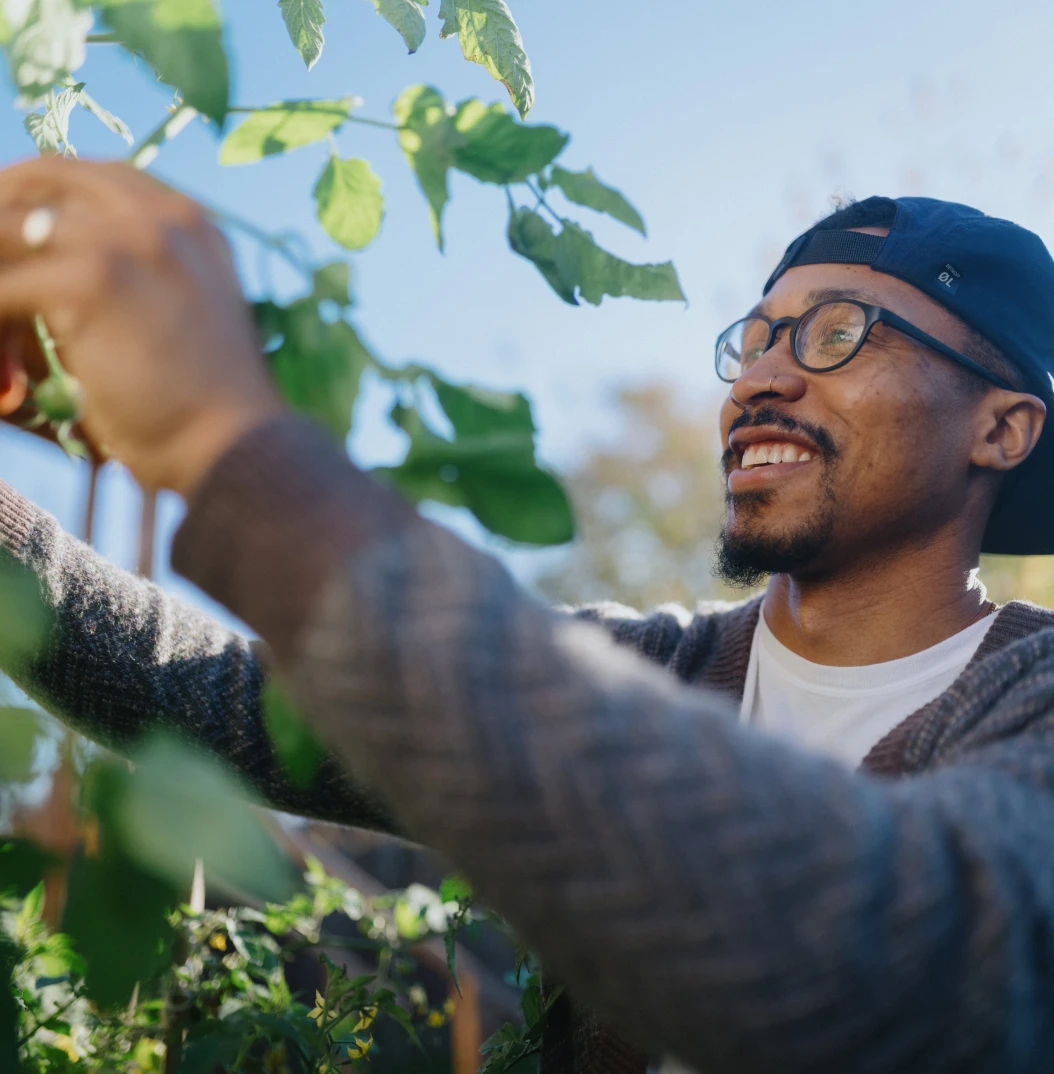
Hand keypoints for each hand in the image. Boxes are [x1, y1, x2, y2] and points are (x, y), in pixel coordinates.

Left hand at [0, 157, 284, 495]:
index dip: (40, 196)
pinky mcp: (92, 278)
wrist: (233, 446)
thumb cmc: (208, 405)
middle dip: (0, 220)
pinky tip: (4, 369)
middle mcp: (161, 217)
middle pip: (45, 180)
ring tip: (3, 339)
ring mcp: (127, 241)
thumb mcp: (186, 315)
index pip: (94, 178)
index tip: (11, 235)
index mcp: (191, 224)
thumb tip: (54, 274)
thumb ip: (140, 276)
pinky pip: (4, 288)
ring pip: (10, 235)